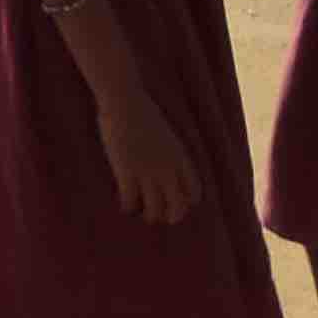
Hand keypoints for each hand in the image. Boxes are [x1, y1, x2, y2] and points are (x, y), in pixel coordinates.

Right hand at [91, 79, 200, 223]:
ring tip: (139, 213)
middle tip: (158, 216)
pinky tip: (123, 206)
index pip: (194, 191)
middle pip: (178, 207)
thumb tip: (163, 165)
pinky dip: (127, 208)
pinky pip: (130, 202)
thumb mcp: (165, 134)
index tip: (174, 204)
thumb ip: (168, 152)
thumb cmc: (141, 111)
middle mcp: (168, 168)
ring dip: (148, 216)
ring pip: (155, 210)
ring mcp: (148, 171)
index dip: (186, 202)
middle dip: (170, 216)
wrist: (125, 101)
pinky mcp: (127, 172)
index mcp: (180, 157)